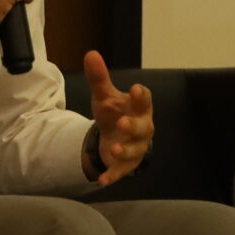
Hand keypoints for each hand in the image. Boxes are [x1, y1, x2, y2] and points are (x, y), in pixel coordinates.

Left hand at [82, 51, 153, 185]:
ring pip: (135, 150)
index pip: (144, 100)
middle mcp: (142, 128)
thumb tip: (90, 54)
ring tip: (113, 148)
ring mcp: (136, 147)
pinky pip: (121, 171)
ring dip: (125, 150)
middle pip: (143, 127)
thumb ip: (99, 78)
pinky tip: (102, 180)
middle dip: (134, 125)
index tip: (135, 89)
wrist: (116, 137)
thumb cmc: (115, 112)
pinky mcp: (126, 165)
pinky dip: (112, 175)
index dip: (140, 96)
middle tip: (123, 122)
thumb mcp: (105, 96)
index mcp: (139, 108)